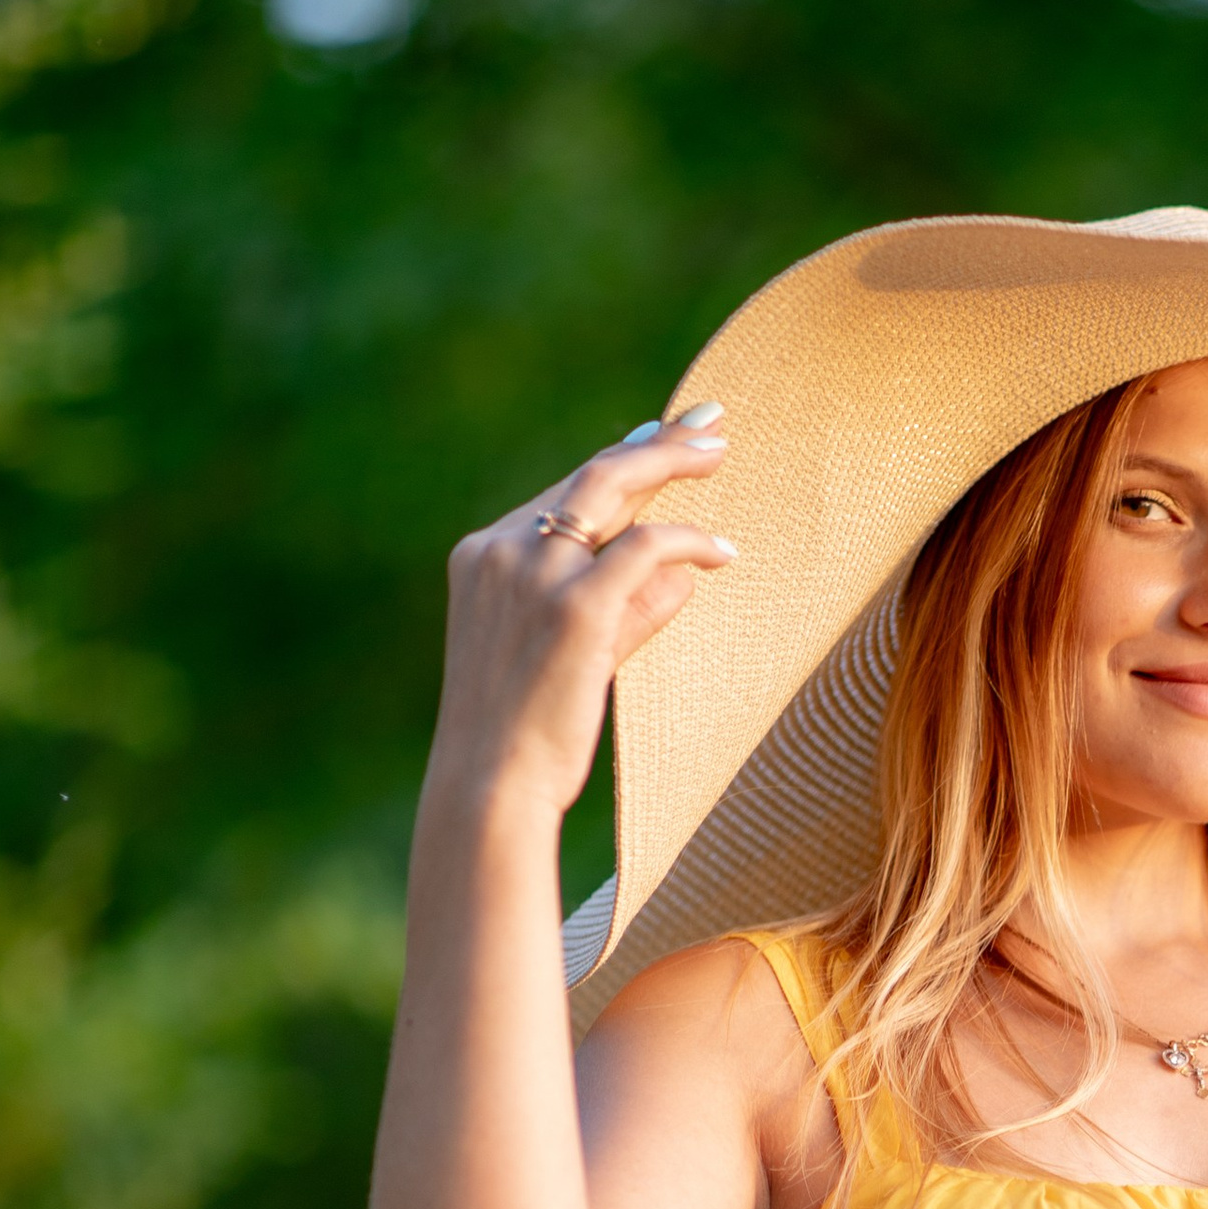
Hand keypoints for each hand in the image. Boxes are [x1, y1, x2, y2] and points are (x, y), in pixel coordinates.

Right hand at [430, 405, 736, 820]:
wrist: (489, 785)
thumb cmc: (525, 734)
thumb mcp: (570, 656)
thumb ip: (623, 609)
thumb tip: (684, 573)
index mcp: (483, 555)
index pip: (562, 492)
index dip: (619, 459)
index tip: (661, 435)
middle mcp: (503, 550)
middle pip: (590, 475)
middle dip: (654, 441)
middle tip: (709, 423)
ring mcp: (535, 573)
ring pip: (613, 488)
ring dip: (672, 462)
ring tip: (719, 452)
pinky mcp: (574, 607)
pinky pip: (647, 548)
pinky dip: (691, 540)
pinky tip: (723, 551)